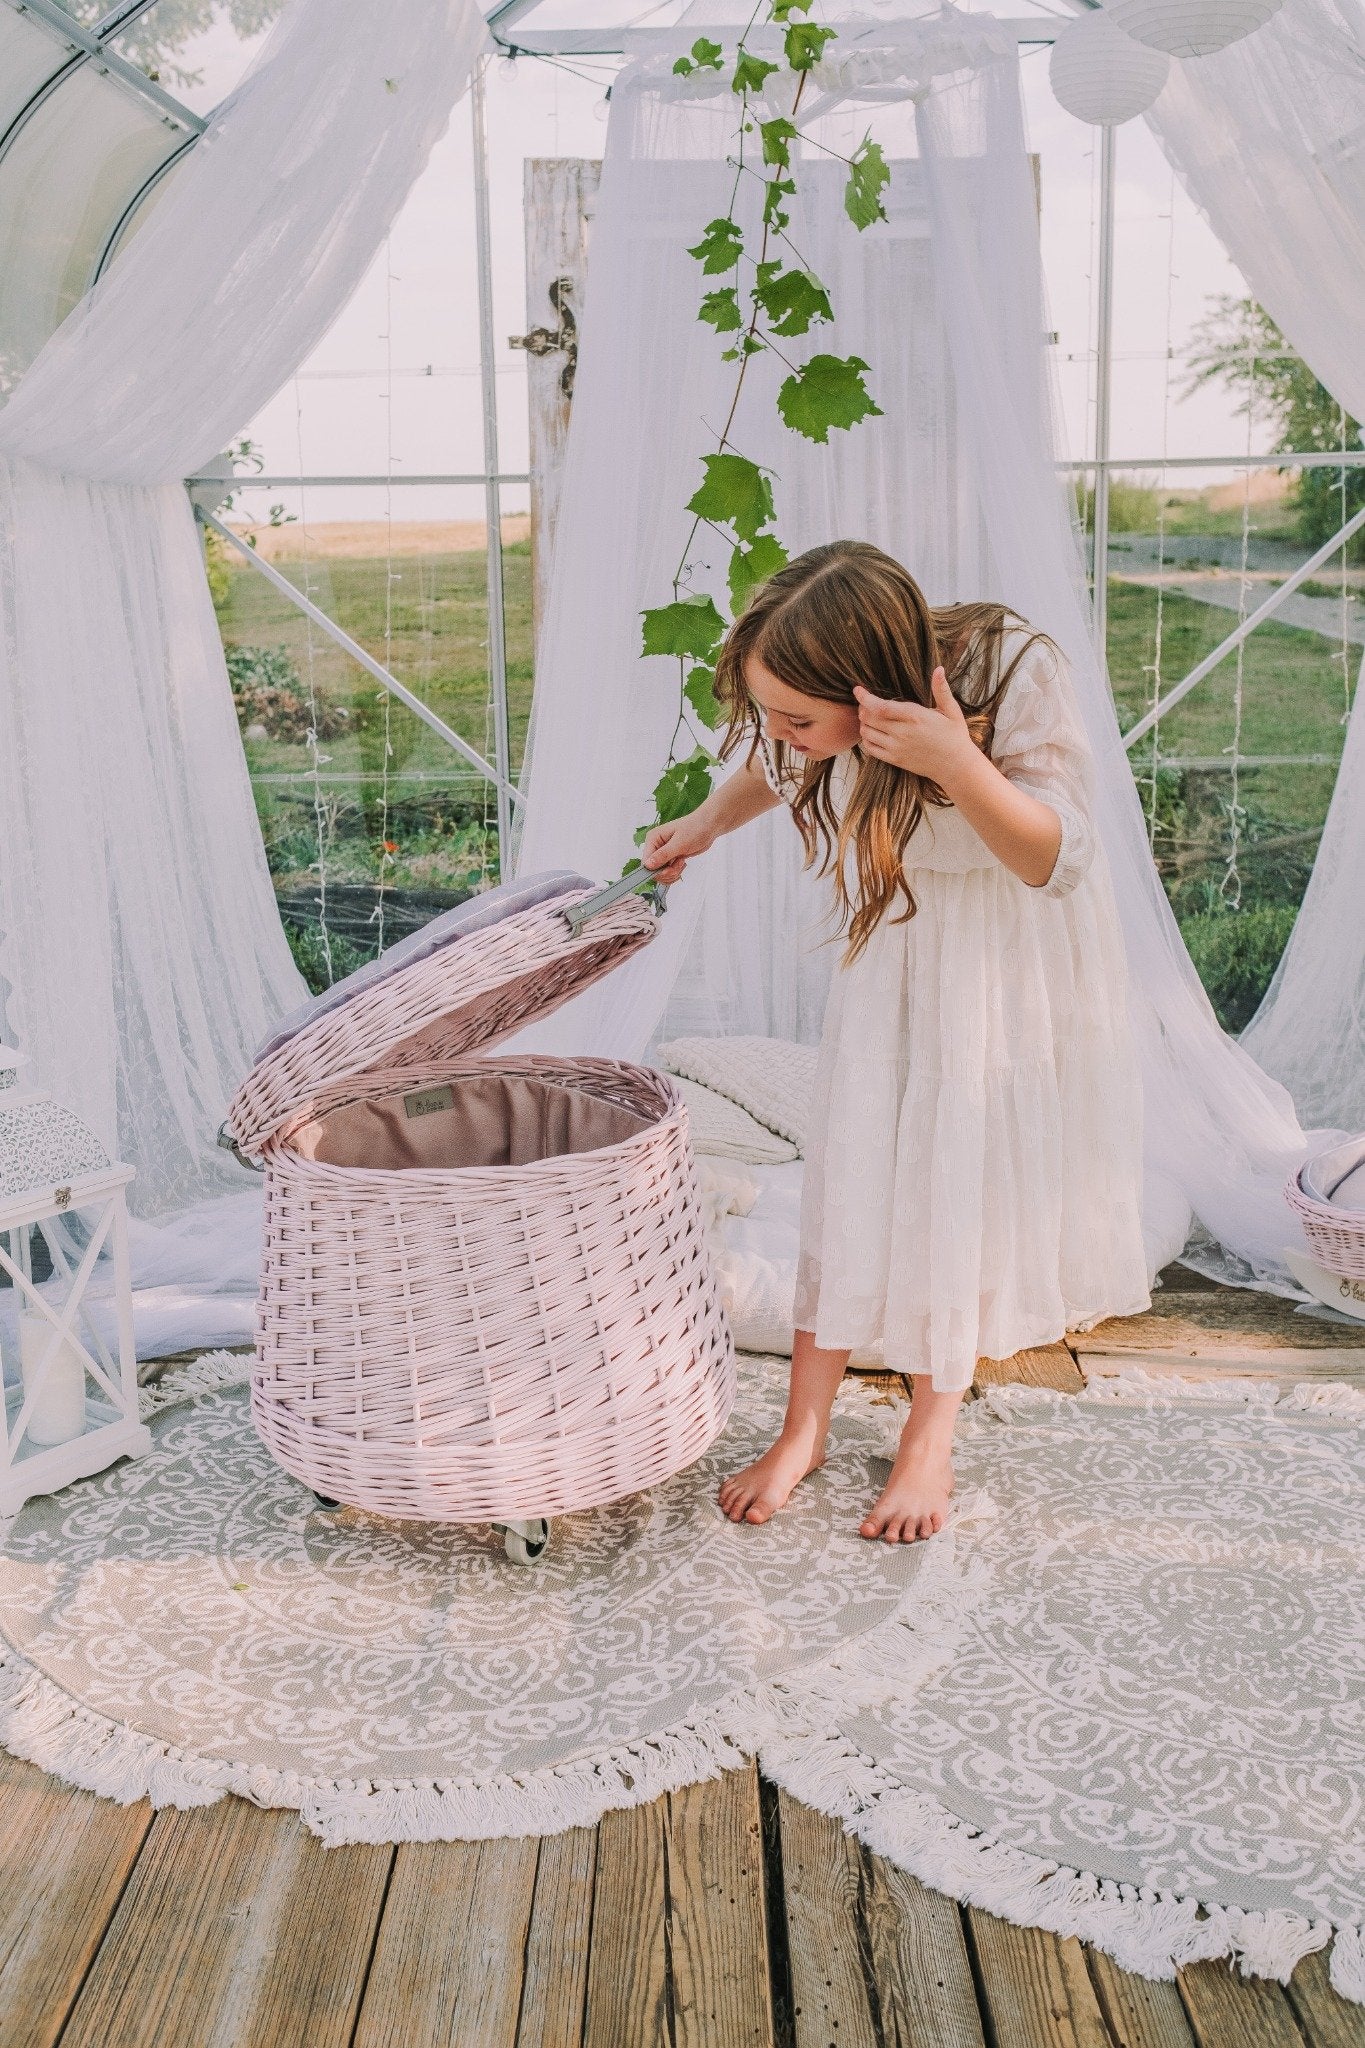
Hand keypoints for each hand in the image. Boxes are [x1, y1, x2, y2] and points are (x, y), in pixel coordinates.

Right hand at [641, 811, 714, 884]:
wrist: (708, 826)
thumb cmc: (695, 828)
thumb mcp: (679, 843)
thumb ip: (663, 855)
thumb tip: (648, 865)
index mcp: (653, 839)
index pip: (646, 861)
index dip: (656, 870)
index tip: (669, 870)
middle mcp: (655, 846)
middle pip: (653, 870)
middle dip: (667, 872)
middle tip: (679, 864)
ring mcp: (663, 853)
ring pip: (661, 873)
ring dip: (672, 873)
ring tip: (682, 862)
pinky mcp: (670, 858)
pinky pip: (668, 873)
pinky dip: (675, 873)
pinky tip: (682, 864)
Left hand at [854, 668, 977, 791]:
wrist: (955, 766)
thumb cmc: (955, 736)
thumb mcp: (952, 711)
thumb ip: (941, 690)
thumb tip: (939, 668)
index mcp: (915, 717)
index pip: (880, 706)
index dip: (865, 698)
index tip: (858, 690)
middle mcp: (902, 733)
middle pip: (869, 718)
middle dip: (863, 708)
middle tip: (865, 703)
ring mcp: (897, 748)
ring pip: (867, 733)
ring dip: (863, 723)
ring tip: (869, 717)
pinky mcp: (895, 760)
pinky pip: (871, 749)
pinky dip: (866, 739)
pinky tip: (873, 733)